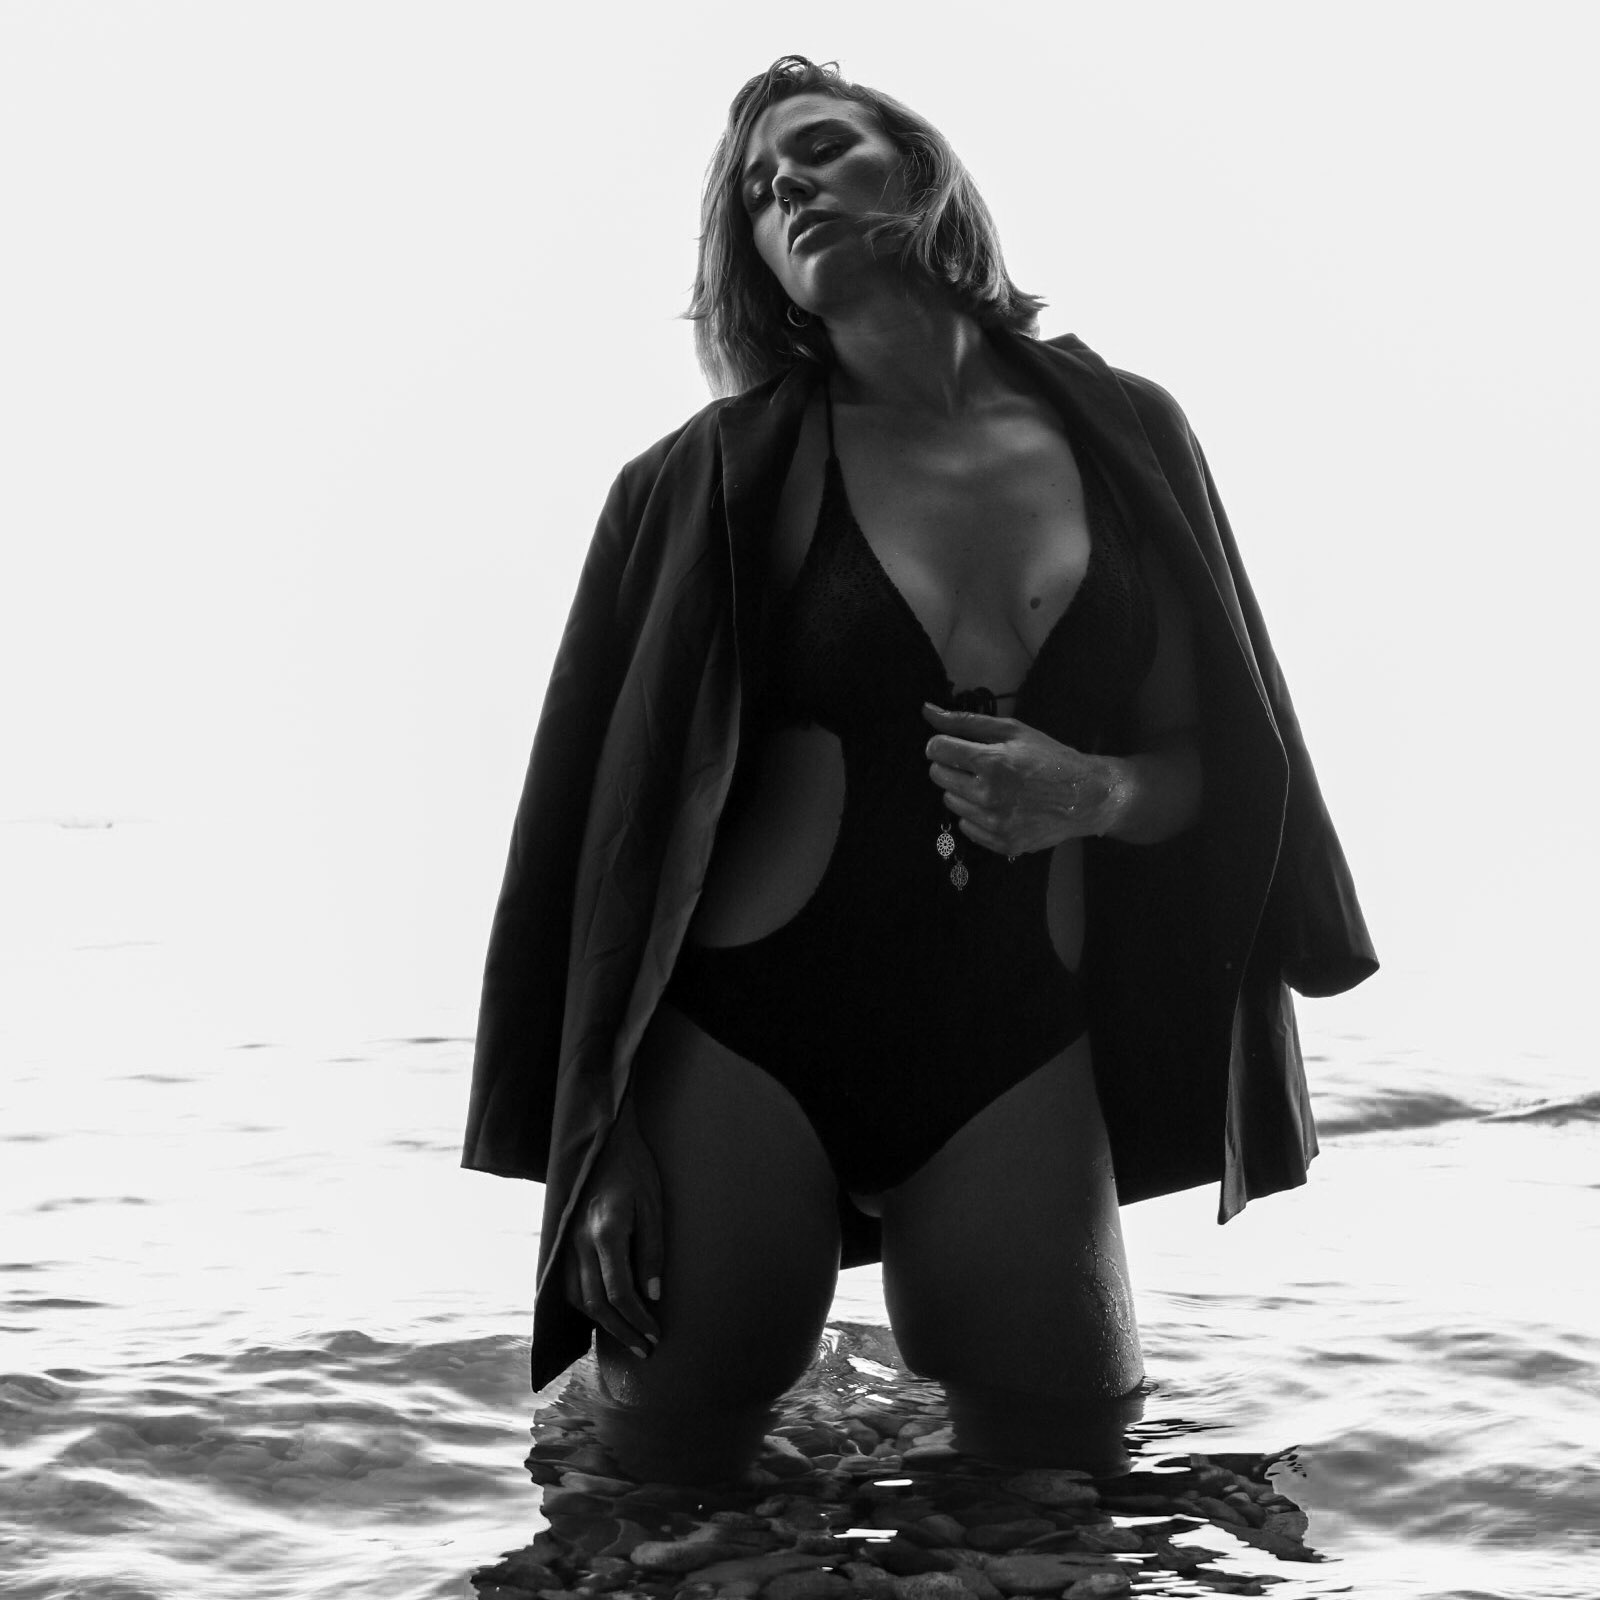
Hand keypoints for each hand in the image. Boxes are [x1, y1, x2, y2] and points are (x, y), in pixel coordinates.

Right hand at [561, 1101, 664, 1359]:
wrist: (601, 1141)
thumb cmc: (635, 1169)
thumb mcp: (655, 1206)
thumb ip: (653, 1251)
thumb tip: (653, 1295)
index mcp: (606, 1231)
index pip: (619, 1292)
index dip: (638, 1320)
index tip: (656, 1335)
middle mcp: (579, 1241)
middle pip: (596, 1303)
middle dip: (623, 1331)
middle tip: (646, 1348)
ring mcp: (566, 1242)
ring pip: (577, 1298)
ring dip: (602, 1323)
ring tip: (628, 1335)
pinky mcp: (562, 1240)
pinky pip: (567, 1284)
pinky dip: (585, 1305)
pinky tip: (603, 1313)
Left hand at [921, 702, 1126, 854]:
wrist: (1086, 797)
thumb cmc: (1049, 758)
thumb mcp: (1013, 731)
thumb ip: (966, 721)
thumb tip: (926, 711)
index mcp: (992, 763)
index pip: (938, 750)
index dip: (942, 744)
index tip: (953, 745)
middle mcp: (990, 796)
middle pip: (939, 776)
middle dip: (951, 766)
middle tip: (976, 764)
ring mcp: (995, 824)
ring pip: (950, 802)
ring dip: (963, 790)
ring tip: (991, 785)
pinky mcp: (1002, 843)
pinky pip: (966, 827)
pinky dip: (975, 815)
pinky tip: (997, 805)